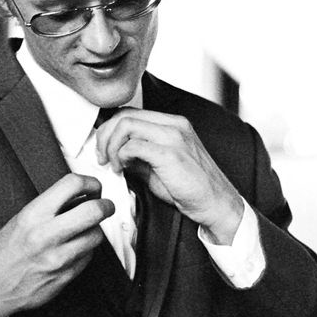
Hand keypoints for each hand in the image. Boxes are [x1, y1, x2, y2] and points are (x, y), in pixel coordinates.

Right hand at [0, 173, 114, 316]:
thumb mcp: (19, 221)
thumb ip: (48, 209)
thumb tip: (77, 198)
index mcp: (32, 216)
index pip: (71, 185)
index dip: (90, 183)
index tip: (93, 187)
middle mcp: (47, 235)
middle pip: (95, 211)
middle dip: (106, 206)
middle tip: (104, 206)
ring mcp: (59, 257)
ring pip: (97, 235)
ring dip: (94, 231)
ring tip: (82, 231)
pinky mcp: (66, 276)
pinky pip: (88, 257)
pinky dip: (85, 251)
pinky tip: (72, 250)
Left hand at [92, 109, 244, 244]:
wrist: (215, 203)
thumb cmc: (190, 187)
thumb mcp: (158, 165)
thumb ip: (137, 154)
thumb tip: (112, 152)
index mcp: (172, 124)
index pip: (130, 113)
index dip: (109, 129)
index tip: (102, 148)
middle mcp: (174, 125)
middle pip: (124, 115)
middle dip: (104, 136)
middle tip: (101, 157)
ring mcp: (174, 137)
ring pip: (126, 124)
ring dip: (109, 145)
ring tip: (111, 164)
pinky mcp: (170, 154)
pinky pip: (133, 145)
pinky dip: (120, 156)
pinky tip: (122, 169)